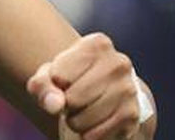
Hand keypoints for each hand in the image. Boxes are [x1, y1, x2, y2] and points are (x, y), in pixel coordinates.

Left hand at [27, 33, 154, 139]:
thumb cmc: (70, 78)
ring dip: (75, 122)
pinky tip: (92, 123)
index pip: (59, 76)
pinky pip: (97, 135)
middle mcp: (118, 63)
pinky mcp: (132, 116)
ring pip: (84, 119)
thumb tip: (54, 105)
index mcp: (97, 44)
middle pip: (73, 99)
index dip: (55, 84)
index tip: (64, 80)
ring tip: (82, 110)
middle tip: (73, 99)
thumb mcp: (49, 75)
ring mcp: (129, 90)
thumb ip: (42, 86)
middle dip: (66, 105)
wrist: (104, 93)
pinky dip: (88, 134)